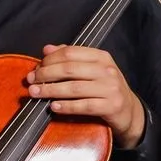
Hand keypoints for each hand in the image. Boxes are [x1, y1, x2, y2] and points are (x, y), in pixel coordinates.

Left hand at [25, 45, 144, 147]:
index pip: (70, 53)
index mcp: (101, 57)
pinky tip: (54, 107)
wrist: (129, 111)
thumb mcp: (92, 70)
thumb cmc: (106, 89)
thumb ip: (71, 58)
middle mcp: (107, 70)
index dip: (49, 60)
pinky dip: (67, 106)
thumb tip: (47, 49)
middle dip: (46, 75)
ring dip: (51, 91)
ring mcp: (110, 88)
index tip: (36, 68)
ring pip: (74, 88)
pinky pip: (84, 106)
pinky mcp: (111, 106)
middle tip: (31, 81)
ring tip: (36, 94)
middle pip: (70, 69)